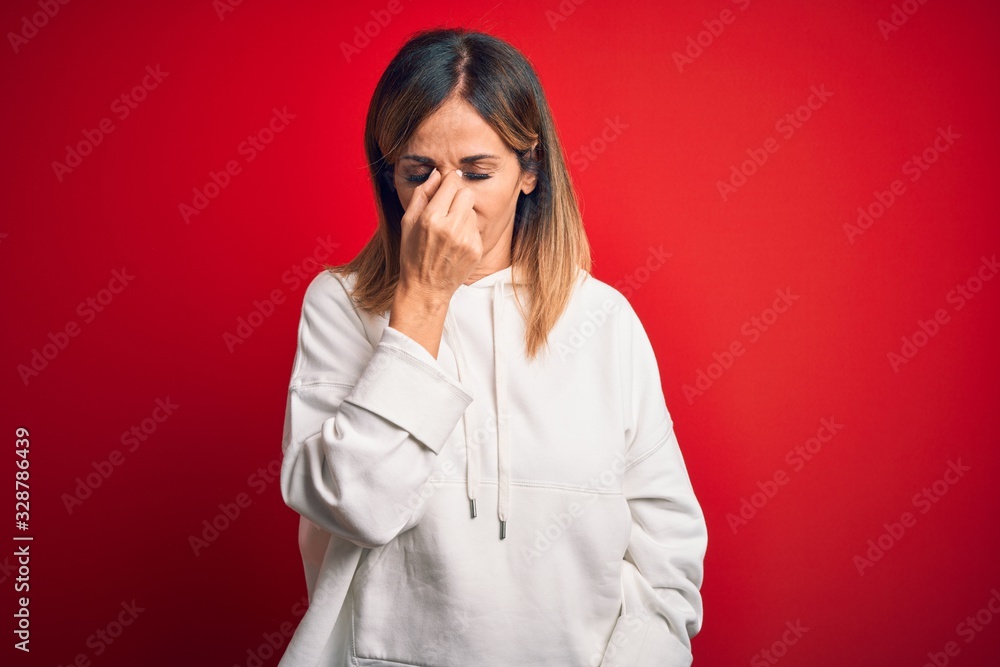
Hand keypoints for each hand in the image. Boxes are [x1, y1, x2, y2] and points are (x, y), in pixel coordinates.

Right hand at [396, 167, 481, 303]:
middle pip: (466, 193)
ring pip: (472, 210)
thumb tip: (436, 174)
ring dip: (462, 214)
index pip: (452, 183)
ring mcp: (466, 240)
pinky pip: (475, 228)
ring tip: (448, 230)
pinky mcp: (477, 250)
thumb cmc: (413, 255)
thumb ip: (422, 194)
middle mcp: (451, 228)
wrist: (426, 288)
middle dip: (457, 196)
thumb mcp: (408, 222)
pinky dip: (467, 231)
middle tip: (447, 207)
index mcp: (431, 218)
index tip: (446, 184)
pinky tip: (455, 243)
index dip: (449, 181)